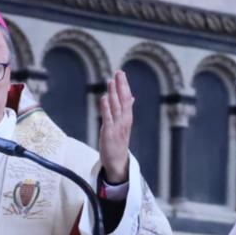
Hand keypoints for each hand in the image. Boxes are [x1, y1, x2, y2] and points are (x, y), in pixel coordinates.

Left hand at [96, 70, 132, 186]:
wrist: (117, 162)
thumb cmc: (119, 142)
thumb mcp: (124, 124)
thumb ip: (126, 109)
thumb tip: (131, 96)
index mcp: (127, 117)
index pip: (126, 98)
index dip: (124, 85)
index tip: (121, 73)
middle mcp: (124, 120)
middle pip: (123, 100)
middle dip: (121, 86)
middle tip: (118, 72)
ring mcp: (117, 126)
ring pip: (116, 107)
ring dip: (114, 93)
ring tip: (111, 81)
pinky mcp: (109, 132)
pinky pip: (107, 118)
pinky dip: (106, 107)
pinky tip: (104, 98)